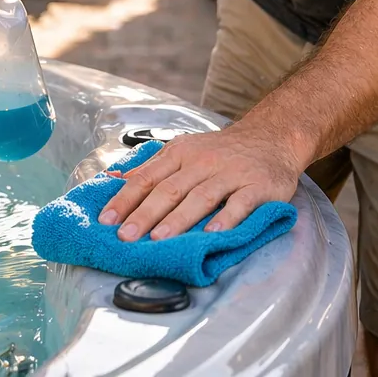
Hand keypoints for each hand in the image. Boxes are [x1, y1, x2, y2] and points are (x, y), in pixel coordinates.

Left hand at [96, 125, 303, 240]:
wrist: (270, 138)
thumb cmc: (220, 151)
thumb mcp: (183, 150)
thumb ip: (152, 166)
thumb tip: (115, 179)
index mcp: (179, 154)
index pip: (146, 178)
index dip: (125, 199)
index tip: (106, 221)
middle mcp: (202, 162)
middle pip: (169, 190)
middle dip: (145, 214)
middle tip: (126, 237)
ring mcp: (230, 174)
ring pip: (200, 197)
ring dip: (178, 219)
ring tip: (159, 239)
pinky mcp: (258, 186)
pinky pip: (240, 204)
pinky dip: (226, 219)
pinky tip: (212, 234)